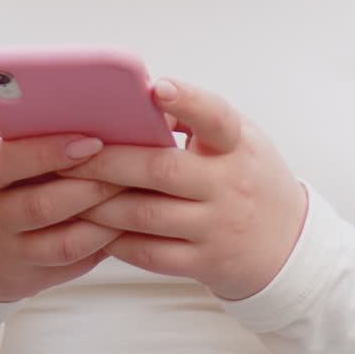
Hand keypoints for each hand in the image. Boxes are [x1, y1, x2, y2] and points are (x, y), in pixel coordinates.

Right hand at [0, 110, 125, 301]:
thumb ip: (8, 116)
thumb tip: (51, 84)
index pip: (4, 162)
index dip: (47, 151)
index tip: (90, 139)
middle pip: (40, 205)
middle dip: (89, 184)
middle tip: (129, 164)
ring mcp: (10, 253)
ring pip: (63, 241)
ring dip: (103, 216)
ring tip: (134, 188)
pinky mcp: (34, 278)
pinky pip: (75, 264)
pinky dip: (104, 243)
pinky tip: (127, 219)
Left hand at [58, 80, 308, 301]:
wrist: (289, 246)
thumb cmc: (249, 178)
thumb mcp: (240, 140)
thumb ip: (196, 119)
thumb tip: (138, 99)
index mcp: (238, 145)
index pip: (216, 117)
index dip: (187, 102)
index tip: (156, 89)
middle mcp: (230, 185)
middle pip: (161, 170)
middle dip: (108, 161)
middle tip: (68, 153)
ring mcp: (217, 227)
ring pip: (146, 215)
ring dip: (100, 203)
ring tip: (65, 190)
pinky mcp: (205, 263)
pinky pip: (150, 253)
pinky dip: (116, 241)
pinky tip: (91, 227)